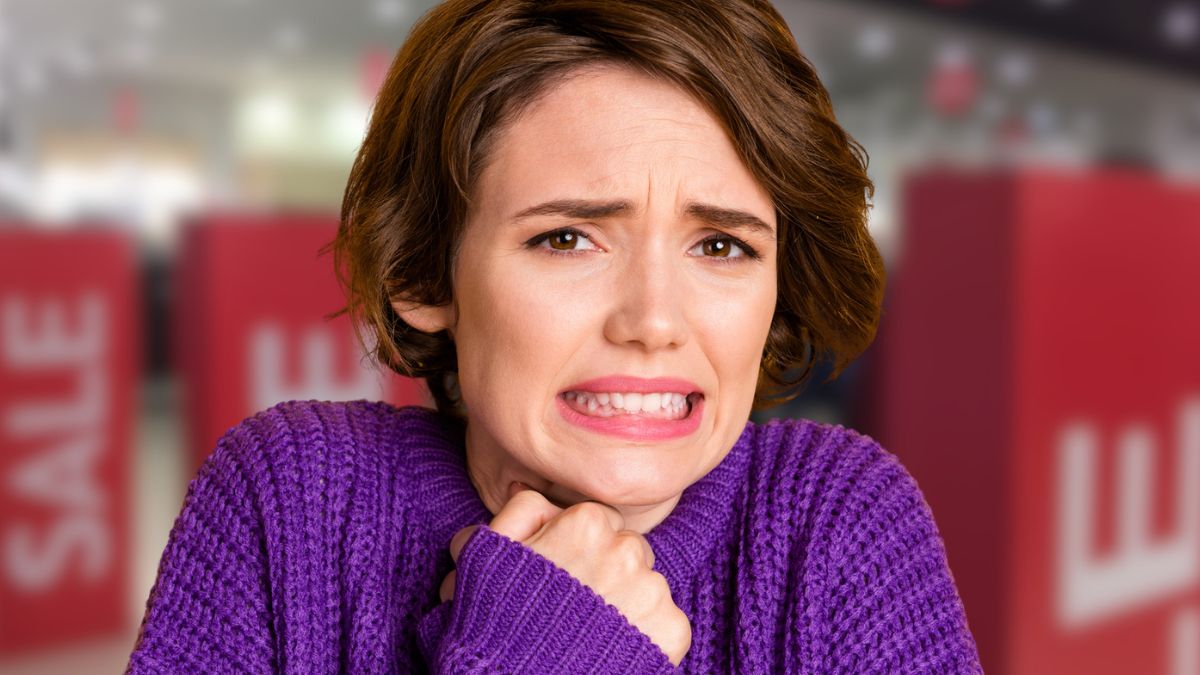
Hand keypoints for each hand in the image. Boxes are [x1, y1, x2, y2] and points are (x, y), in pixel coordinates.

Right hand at [441, 482, 691, 665]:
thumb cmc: (497, 625)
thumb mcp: (487, 555)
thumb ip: (517, 511)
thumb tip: (530, 486)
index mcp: (586, 521)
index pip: (601, 524)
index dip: (581, 553)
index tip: (565, 580)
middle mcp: (627, 548)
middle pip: (629, 551)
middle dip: (608, 575)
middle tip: (578, 610)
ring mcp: (653, 590)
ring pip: (648, 587)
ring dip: (628, 606)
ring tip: (592, 635)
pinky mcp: (672, 629)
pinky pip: (668, 624)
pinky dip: (648, 638)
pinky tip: (613, 653)